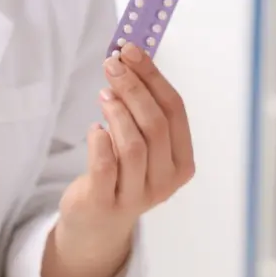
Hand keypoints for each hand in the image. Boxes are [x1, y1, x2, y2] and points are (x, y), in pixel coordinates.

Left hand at [46, 42, 195, 276]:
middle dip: (133, 88)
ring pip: (134, 145)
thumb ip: (142, 110)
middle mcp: (166, 181)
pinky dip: (99, 141)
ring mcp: (137, 195)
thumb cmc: (120, 174)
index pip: (175, 111)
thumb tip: (131, 60)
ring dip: (117, 112)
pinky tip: (94, 129)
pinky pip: (105, 165)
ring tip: (103, 93)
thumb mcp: (141, 145)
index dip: (154, 77)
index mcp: (182, 162)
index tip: (132, 51)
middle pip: (156, 125)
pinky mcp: (106, 202)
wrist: (97, 225)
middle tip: (112, 64)